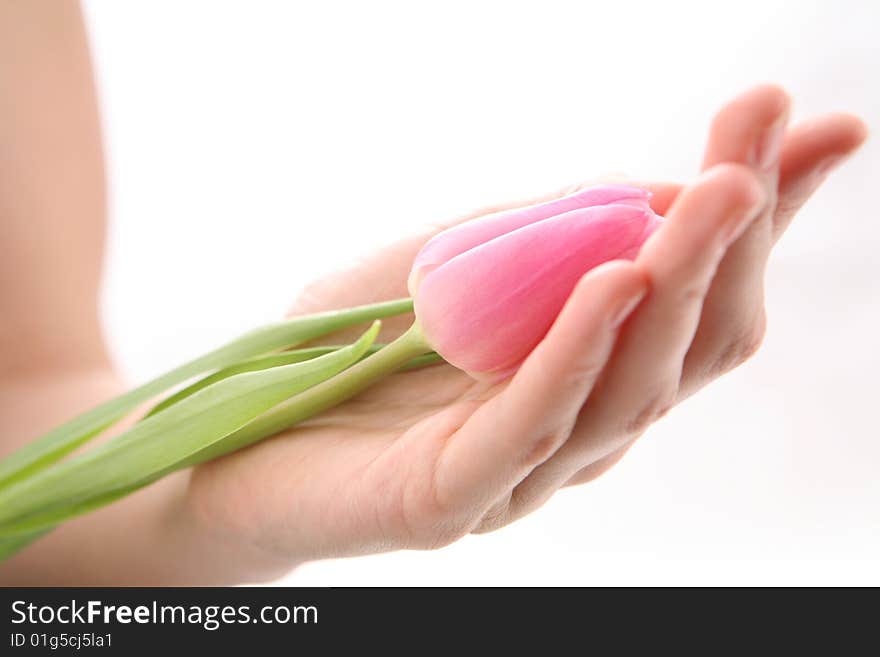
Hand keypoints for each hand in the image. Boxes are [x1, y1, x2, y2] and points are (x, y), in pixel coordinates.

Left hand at [186, 85, 865, 574]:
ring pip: (632, 384)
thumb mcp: (458, 261)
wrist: (250, 429)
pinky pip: (535, 423)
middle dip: (731, 235)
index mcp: (588, 368)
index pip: (694, 296)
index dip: (763, 218)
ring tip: (716, 193)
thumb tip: (660, 187)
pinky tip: (616, 278)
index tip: (816, 124)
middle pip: (684, 341)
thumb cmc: (354, 340)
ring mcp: (526, 469)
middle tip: (758, 140)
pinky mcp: (460, 498)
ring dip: (679, 280)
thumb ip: (552, 232)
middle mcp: (578, 423)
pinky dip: (579, 349)